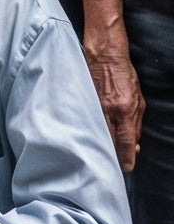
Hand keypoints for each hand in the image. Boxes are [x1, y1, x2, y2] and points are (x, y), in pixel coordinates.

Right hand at [89, 47, 145, 172]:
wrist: (105, 56)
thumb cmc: (124, 76)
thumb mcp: (139, 100)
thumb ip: (136, 122)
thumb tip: (135, 143)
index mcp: (125, 109)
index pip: (126, 140)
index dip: (127, 156)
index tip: (126, 167)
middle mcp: (109, 110)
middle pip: (110, 140)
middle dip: (114, 153)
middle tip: (115, 163)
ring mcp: (94, 106)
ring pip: (98, 133)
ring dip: (102, 144)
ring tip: (103, 153)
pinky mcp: (84, 102)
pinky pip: (88, 123)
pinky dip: (91, 131)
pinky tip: (92, 136)